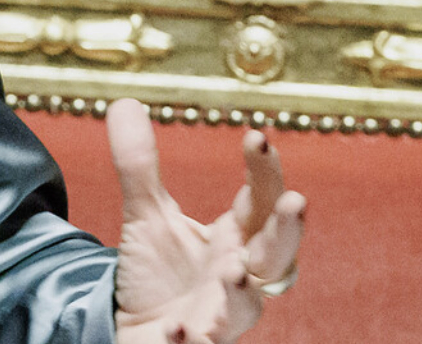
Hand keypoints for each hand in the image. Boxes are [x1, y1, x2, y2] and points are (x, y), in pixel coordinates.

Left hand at [107, 98, 304, 343]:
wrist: (138, 330)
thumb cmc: (158, 274)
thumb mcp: (147, 215)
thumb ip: (139, 165)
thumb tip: (124, 102)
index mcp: (235, 240)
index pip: (262, 201)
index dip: (265, 170)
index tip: (257, 135)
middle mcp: (237, 277)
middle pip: (277, 255)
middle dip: (288, 231)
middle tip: (298, 201)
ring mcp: (220, 316)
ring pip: (246, 308)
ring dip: (243, 291)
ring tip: (233, 271)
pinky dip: (192, 340)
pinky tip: (178, 329)